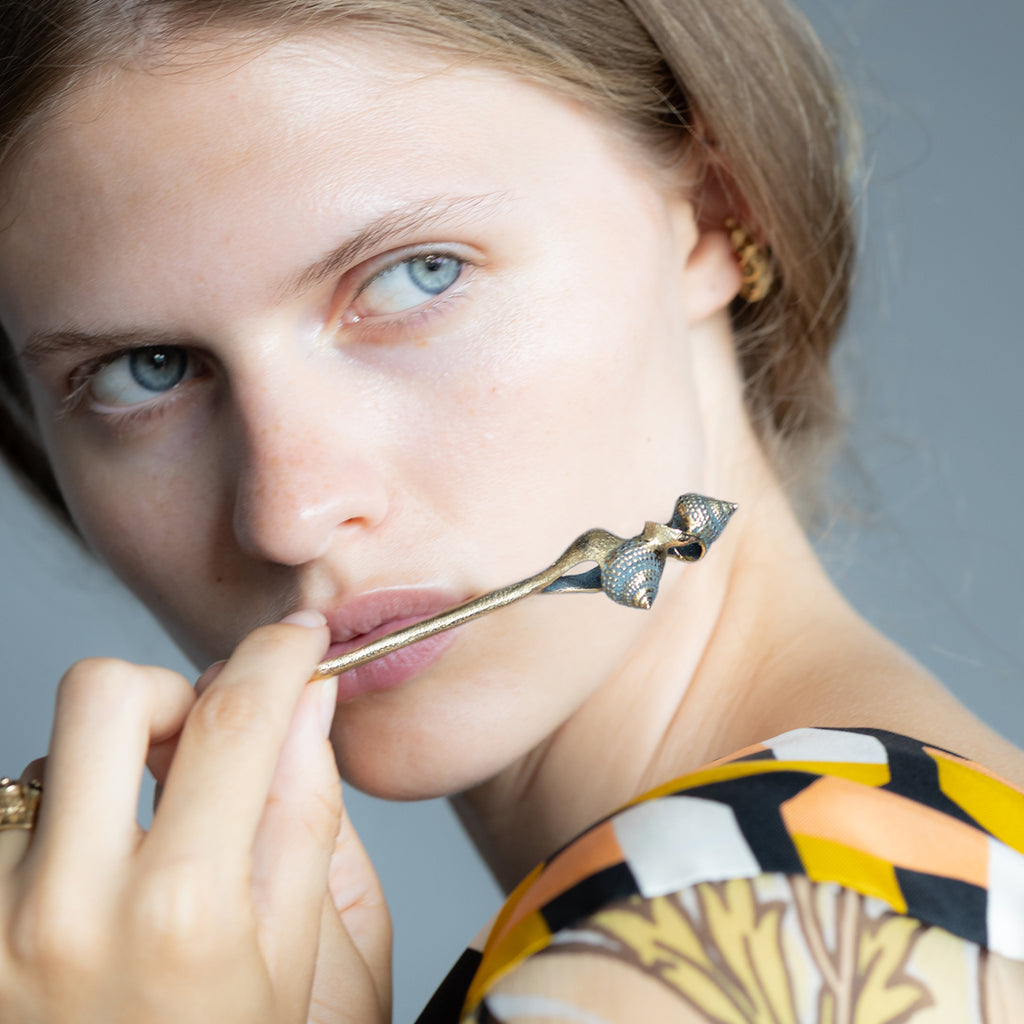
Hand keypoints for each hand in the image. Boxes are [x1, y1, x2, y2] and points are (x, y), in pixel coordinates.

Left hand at [0, 614, 391, 1023]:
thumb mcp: (306, 958)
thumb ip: (305, 814)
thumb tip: (309, 702)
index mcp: (185, 913)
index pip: (236, 721)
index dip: (277, 656)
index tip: (295, 640)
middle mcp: (64, 911)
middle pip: (101, 693)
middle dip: (164, 692)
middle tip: (196, 740)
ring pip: (38, 762)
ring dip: (99, 782)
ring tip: (135, 863)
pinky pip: (0, 828)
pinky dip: (48, 840)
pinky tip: (81, 907)